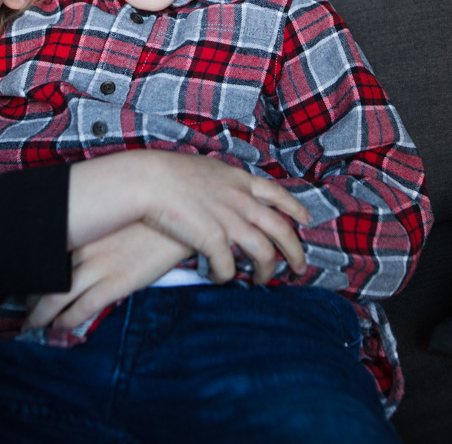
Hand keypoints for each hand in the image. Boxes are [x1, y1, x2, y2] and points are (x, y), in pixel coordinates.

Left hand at [25, 223, 188, 330]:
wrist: (179, 222)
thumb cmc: (148, 219)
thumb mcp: (113, 220)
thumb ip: (92, 233)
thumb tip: (77, 250)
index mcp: (80, 229)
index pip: (41, 255)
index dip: (29, 273)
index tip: (25, 283)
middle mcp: (81, 247)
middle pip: (43, 277)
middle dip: (30, 298)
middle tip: (26, 309)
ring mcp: (96, 266)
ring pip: (54, 297)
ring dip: (41, 315)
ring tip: (35, 324)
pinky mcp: (114, 284)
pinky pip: (80, 309)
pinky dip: (65, 321)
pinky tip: (61, 326)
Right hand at [69, 150, 309, 282]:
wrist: (145, 179)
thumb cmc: (164, 173)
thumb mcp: (203, 168)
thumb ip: (220, 181)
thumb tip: (223, 186)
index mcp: (239, 180)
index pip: (278, 194)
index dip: (295, 208)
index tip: (306, 220)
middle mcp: (241, 199)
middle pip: (281, 229)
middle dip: (295, 251)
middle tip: (300, 268)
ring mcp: (229, 220)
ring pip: (264, 253)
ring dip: (267, 272)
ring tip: (264, 282)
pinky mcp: (213, 240)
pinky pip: (229, 267)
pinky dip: (226, 277)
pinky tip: (219, 279)